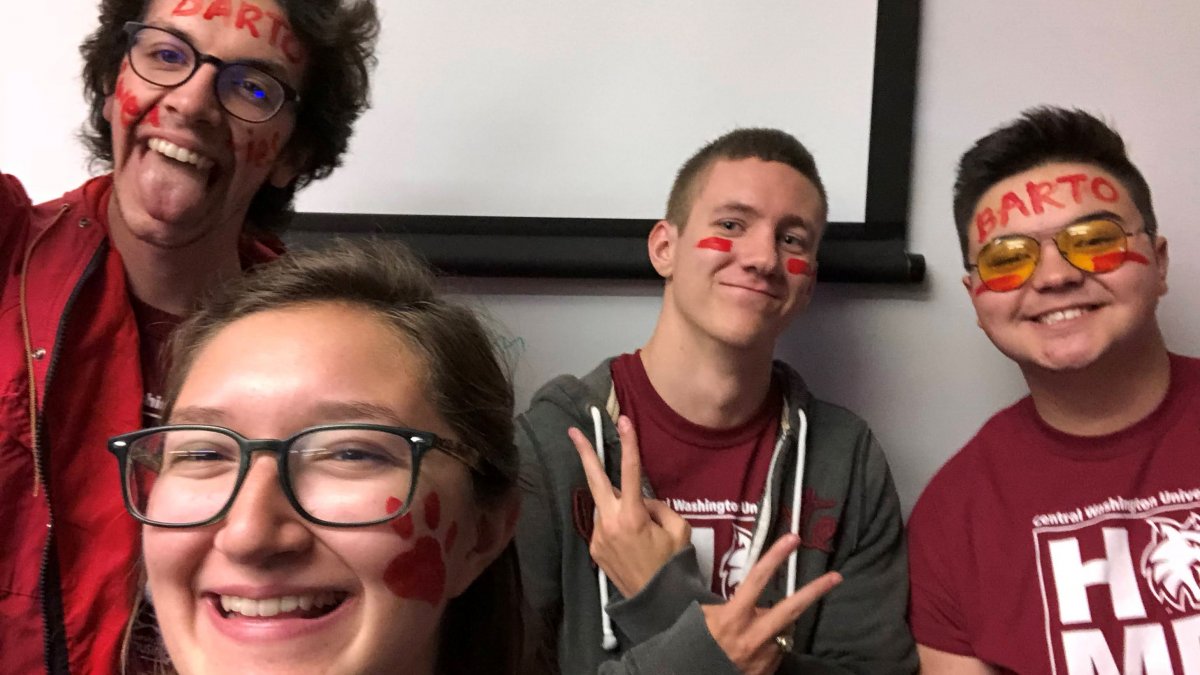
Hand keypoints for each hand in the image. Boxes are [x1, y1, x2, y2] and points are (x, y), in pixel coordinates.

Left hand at [572, 415, 691, 597]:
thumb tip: (641, 499)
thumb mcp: (679, 530)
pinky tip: (631, 540)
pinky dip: (616, 523)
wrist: (656, 604)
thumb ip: (659, 507)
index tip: (622, 421)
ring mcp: (598, 537)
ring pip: (604, 506)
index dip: (627, 444)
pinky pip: (605, 525)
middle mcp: (610, 523)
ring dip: (615, 503)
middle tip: (573, 431)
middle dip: (584, 453)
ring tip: (638, 526)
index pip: (630, 472)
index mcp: (632, 516)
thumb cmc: (673, 566)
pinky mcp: (594, 549)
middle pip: (594, 480)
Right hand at [700, 534, 841, 674]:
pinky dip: (767, 646)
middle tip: (836, 577)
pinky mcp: (768, 670)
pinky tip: (749, 650)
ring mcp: (764, 655)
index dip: (775, 557)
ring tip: (751, 633)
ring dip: (773, 627)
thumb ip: (727, 607)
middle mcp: (754, 635)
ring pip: (783, 632)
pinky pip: (775, 651)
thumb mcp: (702, 618)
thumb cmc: (692, 645)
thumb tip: (747, 604)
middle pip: (791, 608)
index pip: (757, 579)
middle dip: (815, 591)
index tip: (791, 540)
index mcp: (734, 617)